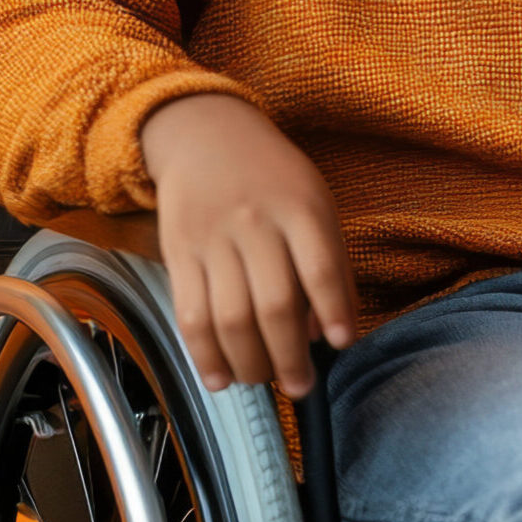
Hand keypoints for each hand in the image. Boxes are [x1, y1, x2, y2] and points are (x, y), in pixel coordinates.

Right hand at [139, 92, 359, 396]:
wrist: (205, 134)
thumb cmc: (273, 178)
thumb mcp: (316, 202)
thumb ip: (329, 262)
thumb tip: (326, 332)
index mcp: (300, 207)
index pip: (321, 267)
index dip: (334, 310)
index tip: (343, 344)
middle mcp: (256, 223)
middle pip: (274, 303)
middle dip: (289, 357)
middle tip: (300, 386)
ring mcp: (213, 239)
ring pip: (230, 317)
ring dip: (249, 362)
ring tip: (263, 381)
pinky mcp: (178, 253)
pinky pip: (190, 314)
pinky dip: (204, 354)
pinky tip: (220, 378)